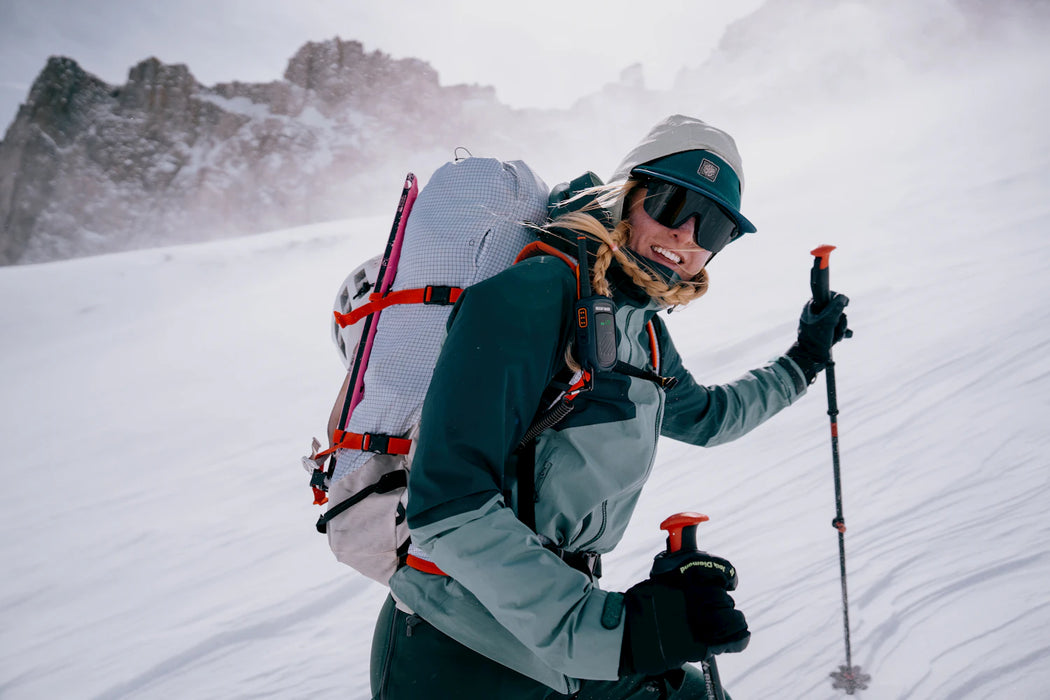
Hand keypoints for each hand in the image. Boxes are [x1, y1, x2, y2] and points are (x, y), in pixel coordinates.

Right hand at [619, 552, 749, 676]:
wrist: (625, 633)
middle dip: (725, 605)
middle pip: (725, 601)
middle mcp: (695, 604)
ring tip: (734, 623)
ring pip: (731, 620)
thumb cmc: (639, 606)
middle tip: (721, 609)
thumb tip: (696, 575)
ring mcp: (698, 625)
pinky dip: (740, 640)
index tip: (727, 584)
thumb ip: (680, 578)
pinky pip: (730, 642)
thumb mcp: (659, 581)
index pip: (719, 580)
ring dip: (734, 621)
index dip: (725, 581)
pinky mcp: (699, 647)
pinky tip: (743, 636)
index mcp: (686, 585)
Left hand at [786, 292, 850, 383]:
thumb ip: (835, 307)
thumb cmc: (816, 338)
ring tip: (836, 336)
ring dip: (841, 328)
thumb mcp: (827, 321)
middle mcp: (816, 313)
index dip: (837, 298)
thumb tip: (843, 297)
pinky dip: (841, 333)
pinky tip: (839, 338)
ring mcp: (821, 323)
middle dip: (840, 319)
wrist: (811, 358)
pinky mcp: (826, 332)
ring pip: (839, 319)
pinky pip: (838, 328)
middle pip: (836, 308)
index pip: (827, 295)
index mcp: (811, 307)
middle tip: (836, 326)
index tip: (846, 304)